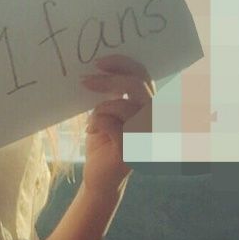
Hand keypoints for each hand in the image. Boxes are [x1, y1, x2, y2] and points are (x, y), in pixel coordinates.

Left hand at [79, 54, 155, 197]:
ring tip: (91, 120)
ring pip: (123, 106)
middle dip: (108, 80)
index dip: (123, 64)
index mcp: (148, 105)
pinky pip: (111, 125)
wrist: (98, 177)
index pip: (143, 75)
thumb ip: (111, 91)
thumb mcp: (107, 110)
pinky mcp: (132, 151)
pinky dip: (97, 123)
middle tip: (84, 80)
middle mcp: (153, 119)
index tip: (98, 62)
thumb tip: (98, 66)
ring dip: (100, 109)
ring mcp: (146, 135)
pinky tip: (91, 131)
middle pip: (136, 86)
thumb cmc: (103, 142)